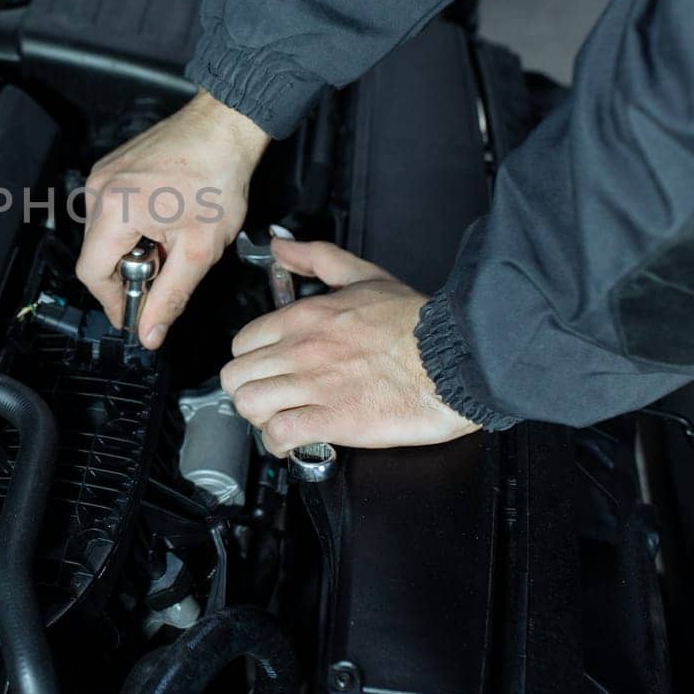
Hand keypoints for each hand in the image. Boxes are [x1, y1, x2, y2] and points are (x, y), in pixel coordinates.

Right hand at [77, 90, 269, 349]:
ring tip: (169, 239)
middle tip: (165, 272)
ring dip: (130, 248)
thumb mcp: (199, 250)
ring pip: (103, 232)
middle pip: (96, 254)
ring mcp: (103, 174)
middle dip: (127, 273)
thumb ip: (170, 296)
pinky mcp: (112, 166)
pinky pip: (110, 209)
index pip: (92, 274)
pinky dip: (131, 225)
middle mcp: (99, 190)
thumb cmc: (218, 178)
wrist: (224, 128)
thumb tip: (149, 333)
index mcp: (115, 211)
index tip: (134, 314)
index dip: (112, 301)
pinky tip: (164, 219)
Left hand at [220, 238, 477, 455]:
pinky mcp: (334, 420)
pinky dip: (279, 444)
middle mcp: (302, 350)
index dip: (250, 362)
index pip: (242, 343)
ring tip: (279, 420)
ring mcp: (315, 386)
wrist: (457, 358)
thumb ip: (318, 258)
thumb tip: (283, 249)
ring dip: (259, 418)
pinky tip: (293, 443)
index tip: (266, 371)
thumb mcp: (364, 276)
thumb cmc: (416, 323)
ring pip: (249, 405)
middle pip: (236, 377)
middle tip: (270, 399)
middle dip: (248, 391)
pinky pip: (279, 436)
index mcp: (305, 317)